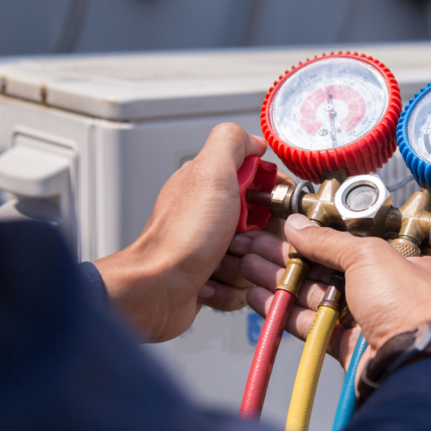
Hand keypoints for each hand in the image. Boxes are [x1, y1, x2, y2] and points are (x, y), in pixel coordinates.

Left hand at [93, 123, 273, 341]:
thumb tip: (254, 140)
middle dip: (262, 240)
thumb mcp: (210, 173)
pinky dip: (231, 290)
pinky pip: (244, 287)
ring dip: (245, 267)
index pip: (266, 186)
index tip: (269, 209)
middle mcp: (214, 215)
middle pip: (268, 227)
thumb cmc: (181, 237)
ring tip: (220, 264)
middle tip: (240, 240)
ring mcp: (214, 248)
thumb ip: (232, 142)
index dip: (274, 198)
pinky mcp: (213, 278)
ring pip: (258, 259)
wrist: (156, 288)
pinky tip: (210, 282)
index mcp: (215, 185)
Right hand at [234, 214, 430, 370]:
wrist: (413, 362)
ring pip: (315, 297)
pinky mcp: (348, 347)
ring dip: (282, 283)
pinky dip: (286, 312)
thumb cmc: (410, 306)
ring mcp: (367, 320)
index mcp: (404, 264)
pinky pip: (312, 325)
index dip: (316, 238)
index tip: (286, 233)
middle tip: (256, 248)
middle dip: (289, 259)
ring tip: (248, 268)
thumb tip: (298, 225)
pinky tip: (261, 299)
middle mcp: (388, 292)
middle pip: (328, 270)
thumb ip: (328, 241)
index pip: (352, 245)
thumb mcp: (368, 256)